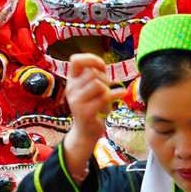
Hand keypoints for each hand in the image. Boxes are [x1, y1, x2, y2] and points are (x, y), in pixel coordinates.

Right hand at [63, 53, 125, 181]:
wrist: (86, 132)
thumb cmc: (92, 107)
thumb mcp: (92, 89)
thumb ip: (95, 75)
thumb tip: (101, 63)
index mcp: (71, 81)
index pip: (76, 60)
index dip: (91, 59)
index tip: (101, 66)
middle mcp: (71, 89)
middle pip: (93, 73)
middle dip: (105, 78)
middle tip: (108, 87)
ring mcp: (76, 101)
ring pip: (98, 84)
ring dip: (108, 88)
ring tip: (109, 95)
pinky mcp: (85, 111)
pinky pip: (103, 97)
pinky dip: (115, 95)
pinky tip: (119, 94)